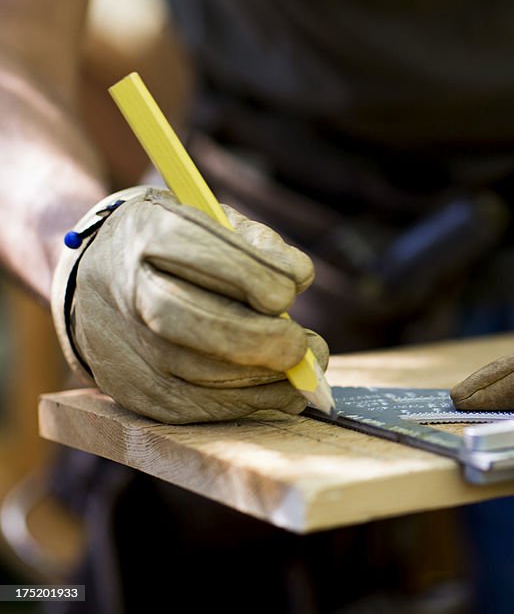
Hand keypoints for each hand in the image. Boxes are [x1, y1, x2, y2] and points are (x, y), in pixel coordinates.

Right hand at [52, 188, 327, 423]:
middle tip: (302, 344)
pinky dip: (249, 401)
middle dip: (261, 338)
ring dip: (265, 376)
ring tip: (302, 365)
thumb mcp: (209, 220)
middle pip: (193, 322)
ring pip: (200, 373)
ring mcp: (126, 347)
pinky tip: (281, 389)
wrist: (97, 282)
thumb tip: (297, 275)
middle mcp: (128, 291)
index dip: (257, 275)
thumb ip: (255, 241)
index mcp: (148, 234)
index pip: (204, 255)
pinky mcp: (135, 391)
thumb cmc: (175, 250)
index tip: (293, 286)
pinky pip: (198, 407)